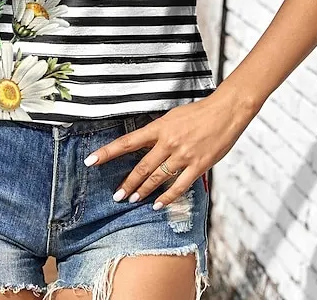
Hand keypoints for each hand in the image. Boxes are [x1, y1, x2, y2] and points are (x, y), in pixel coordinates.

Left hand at [83, 87, 259, 208]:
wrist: (226, 111)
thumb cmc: (199, 112)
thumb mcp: (172, 117)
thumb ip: (157, 132)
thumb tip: (142, 144)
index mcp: (159, 128)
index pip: (127, 142)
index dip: (107, 153)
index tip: (91, 161)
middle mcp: (168, 143)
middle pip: (142, 167)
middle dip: (127, 183)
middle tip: (117, 195)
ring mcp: (183, 155)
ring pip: (158, 178)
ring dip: (143, 191)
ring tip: (133, 200)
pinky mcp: (199, 165)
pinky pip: (179, 186)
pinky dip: (167, 197)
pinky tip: (158, 204)